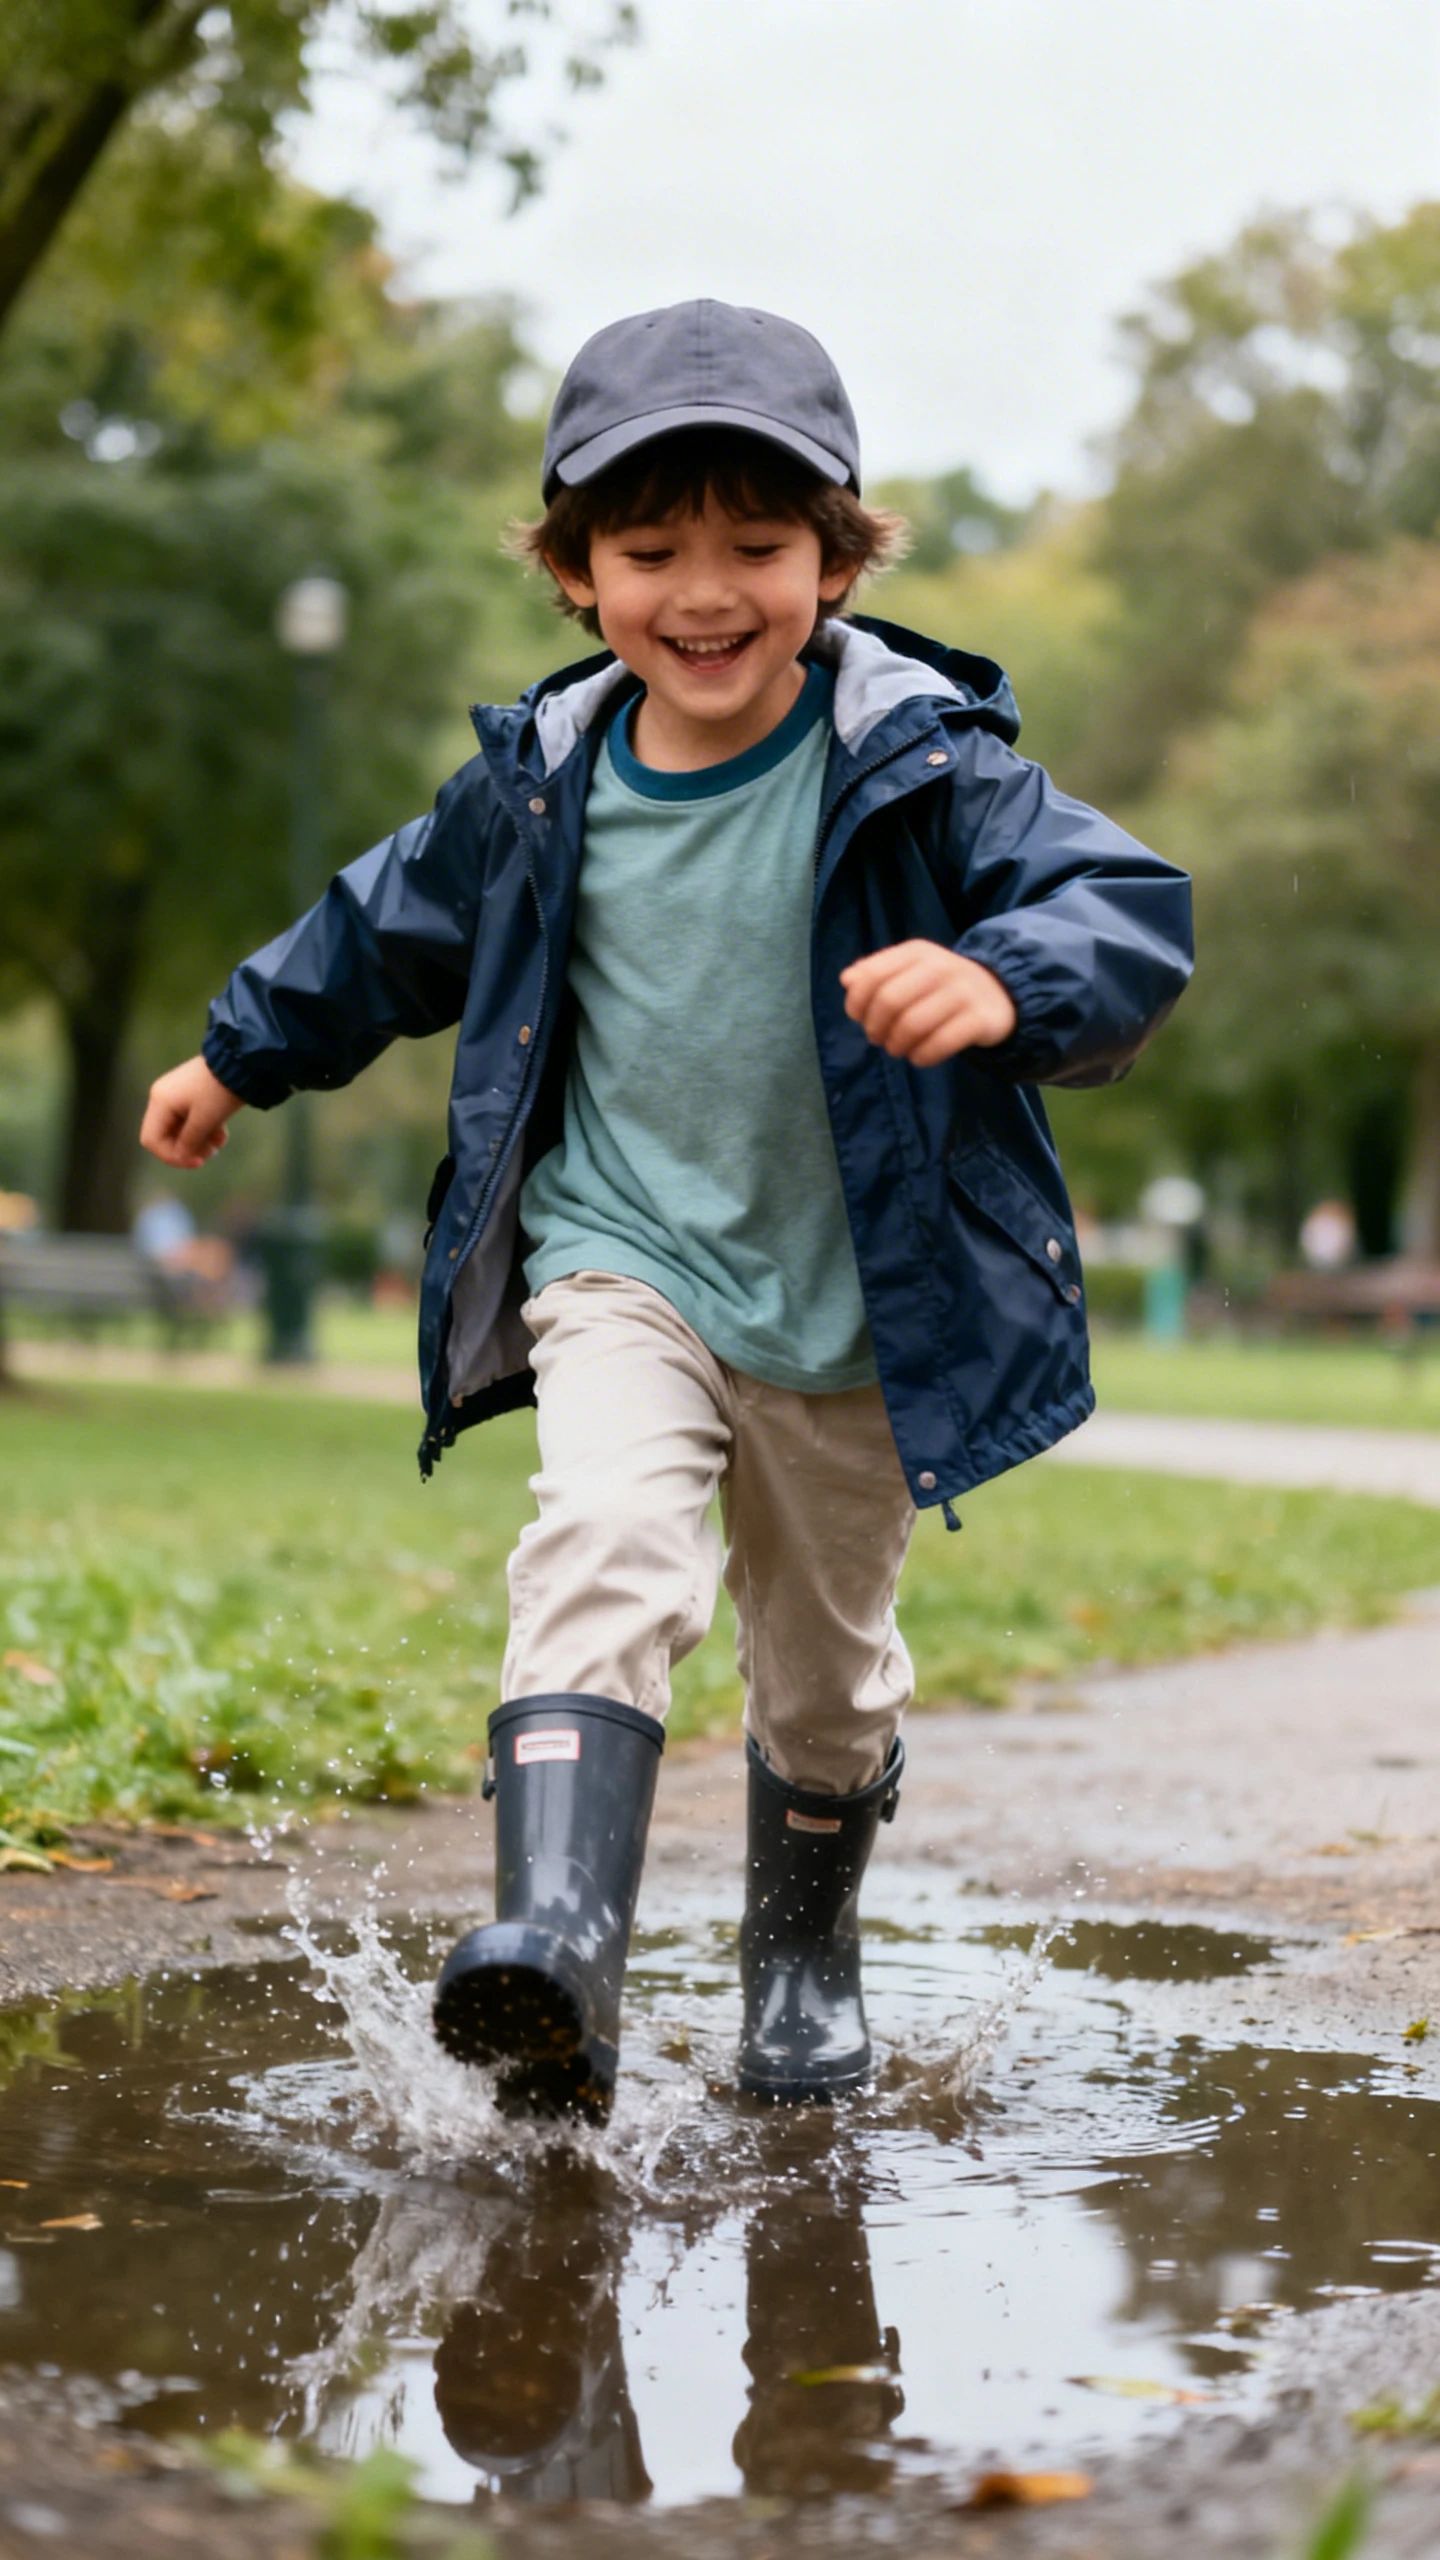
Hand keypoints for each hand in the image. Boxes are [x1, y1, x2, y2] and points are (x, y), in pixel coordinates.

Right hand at [140, 1055, 243, 1167]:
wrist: (241, 1062)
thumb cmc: (219, 1092)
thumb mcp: (205, 1121)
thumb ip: (189, 1142)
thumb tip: (181, 1157)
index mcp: (160, 1102)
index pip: (151, 1140)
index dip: (171, 1157)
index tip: (197, 1162)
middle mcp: (163, 1098)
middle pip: (166, 1136)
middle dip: (188, 1149)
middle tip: (211, 1153)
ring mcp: (177, 1095)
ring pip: (181, 1130)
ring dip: (199, 1141)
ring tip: (219, 1144)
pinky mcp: (192, 1095)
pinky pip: (192, 1120)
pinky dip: (205, 1129)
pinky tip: (222, 1134)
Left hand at [840, 941, 1017, 1065]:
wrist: (998, 992)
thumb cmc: (941, 985)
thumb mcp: (910, 971)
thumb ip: (875, 973)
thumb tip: (847, 980)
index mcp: (917, 952)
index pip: (871, 976)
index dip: (857, 1002)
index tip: (858, 1017)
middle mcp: (941, 966)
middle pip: (890, 1001)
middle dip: (875, 1027)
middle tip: (878, 1038)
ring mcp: (963, 992)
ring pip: (913, 1025)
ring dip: (896, 1045)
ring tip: (898, 1049)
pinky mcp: (980, 1019)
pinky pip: (940, 1044)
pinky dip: (922, 1056)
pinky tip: (919, 1056)